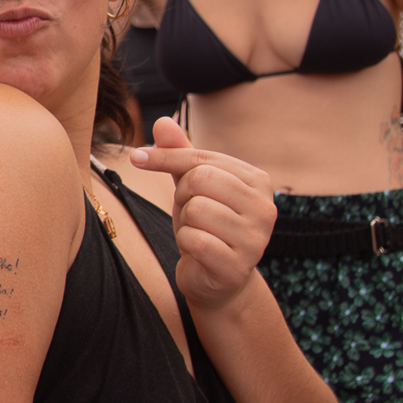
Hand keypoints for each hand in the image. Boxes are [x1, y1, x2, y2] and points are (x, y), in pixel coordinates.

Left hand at [129, 117, 275, 312]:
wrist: (216, 280)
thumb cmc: (206, 227)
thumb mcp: (192, 187)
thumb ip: (180, 154)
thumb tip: (162, 121)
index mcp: (258, 181)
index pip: (204, 159)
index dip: (166, 158)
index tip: (137, 158)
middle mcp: (265, 207)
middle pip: (200, 180)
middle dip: (182, 196)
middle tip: (190, 213)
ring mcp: (256, 238)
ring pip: (196, 209)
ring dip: (185, 223)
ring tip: (198, 233)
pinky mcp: (238, 266)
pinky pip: (195, 240)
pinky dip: (187, 244)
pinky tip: (198, 252)